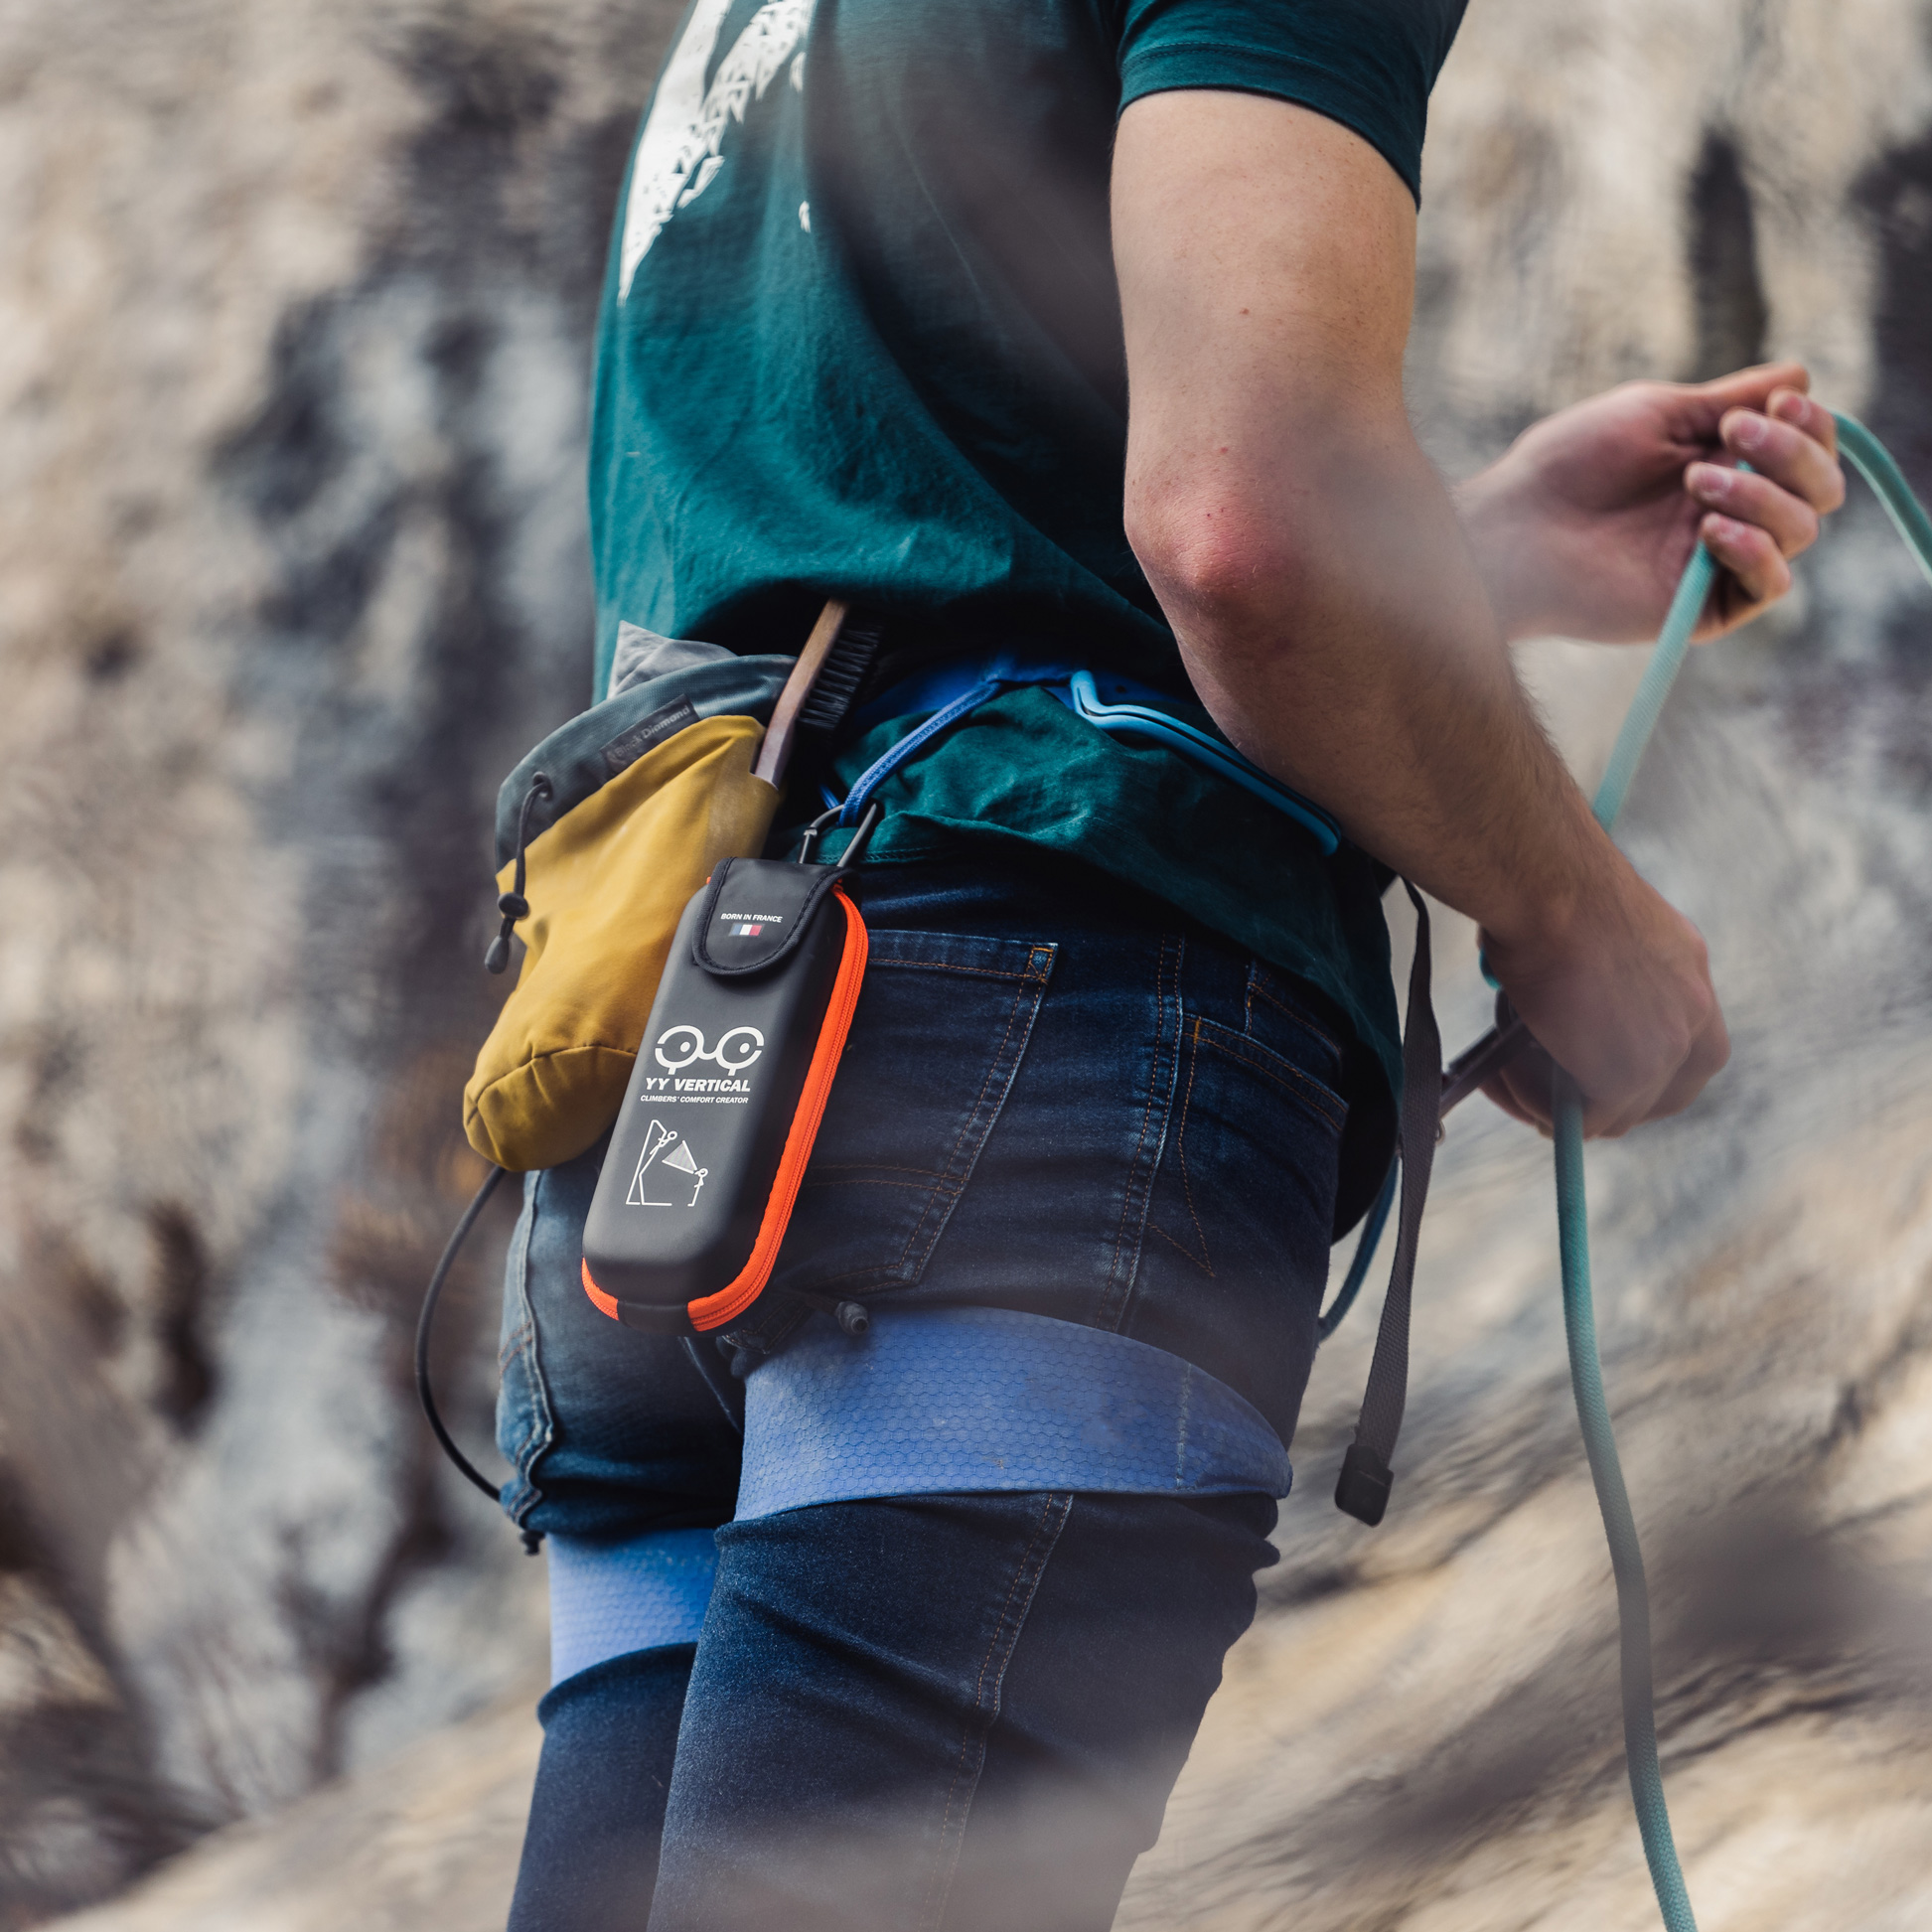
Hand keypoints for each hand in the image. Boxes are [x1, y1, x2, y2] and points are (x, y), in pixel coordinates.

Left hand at [1456, 362, 1845, 644]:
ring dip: (1763, 495)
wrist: (1515, 529)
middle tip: (1733, 438)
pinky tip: (1712, 530)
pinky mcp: (1703, 607)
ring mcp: (1720, 561)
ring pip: (1802, 531)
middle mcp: (1732, 511)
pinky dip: (1757, 550)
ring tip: (1696, 484)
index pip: (1807, 450)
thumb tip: (1800, 377)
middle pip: (1820, 490)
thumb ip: (1730, 399)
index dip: (1811, 426)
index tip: (1779, 405)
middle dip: (1795, 454)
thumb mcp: (1656, 413)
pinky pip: (1771, 585)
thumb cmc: (1568, 464)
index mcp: (1725, 463)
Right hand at [1478, 857, 1730, 1137]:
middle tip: (1553, 1097)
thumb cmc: (1552, 885)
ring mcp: (1668, 1049)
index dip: (1642, 1071)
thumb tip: (1555, 1006)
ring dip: (1560, 1103)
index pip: (1688, 1045)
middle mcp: (1695, 1010)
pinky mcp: (1628, 1077)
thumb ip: (1599, 975)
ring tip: (1506, 1079)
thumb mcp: (1597, 929)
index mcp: (1689, 968)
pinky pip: (1583, 1119)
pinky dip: (1535, 1103)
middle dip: (1612, 1105)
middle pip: (1670, 1094)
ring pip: (1621, 1113)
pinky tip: (1500, 1076)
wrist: (1549, 885)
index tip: (1588, 1070)